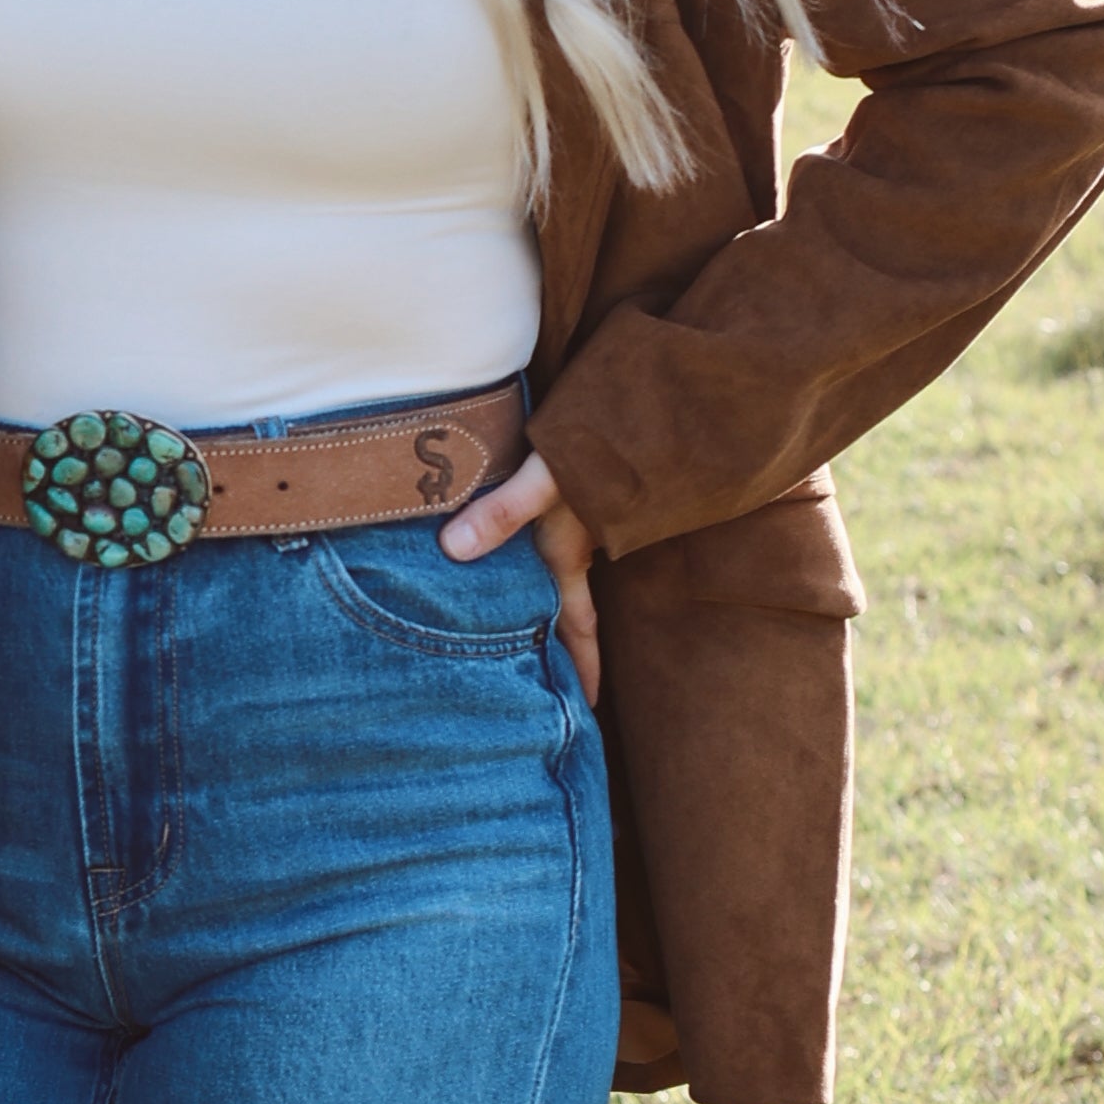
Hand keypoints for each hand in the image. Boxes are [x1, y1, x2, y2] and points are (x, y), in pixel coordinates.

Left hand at [439, 450, 599, 705]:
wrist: (648, 391)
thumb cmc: (601, 434)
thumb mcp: (548, 473)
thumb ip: (502, 510)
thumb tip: (454, 550)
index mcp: (570, 553)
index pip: (579, 628)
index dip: (581, 671)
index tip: (587, 712)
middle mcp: (575, 545)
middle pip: (565, 613)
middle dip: (560, 656)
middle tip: (548, 698)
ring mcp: (575, 522)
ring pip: (556, 583)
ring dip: (545, 614)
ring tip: (522, 647)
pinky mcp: (567, 498)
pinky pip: (548, 549)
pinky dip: (534, 573)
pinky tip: (510, 571)